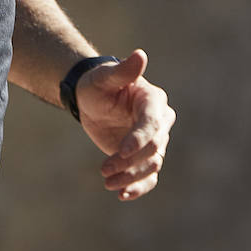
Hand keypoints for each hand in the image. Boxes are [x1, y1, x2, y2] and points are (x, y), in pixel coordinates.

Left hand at [75, 49, 174, 201]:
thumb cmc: (97, 84)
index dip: (139, 138)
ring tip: (108, 183)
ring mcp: (153, 142)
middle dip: (130, 161)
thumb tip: (140, 55)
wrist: (91, 101)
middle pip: (154, 148)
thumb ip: (122, 71)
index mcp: (153, 101)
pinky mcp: (143, 157)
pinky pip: (148, 177)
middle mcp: (159, 123)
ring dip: (131, 177)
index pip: (152, 123)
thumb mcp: (103, 77)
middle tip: (104, 168)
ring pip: (151, 165)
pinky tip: (123, 195)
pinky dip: (138, 187)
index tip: (121, 151)